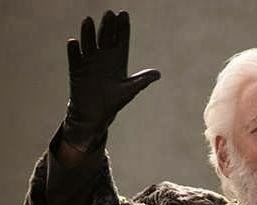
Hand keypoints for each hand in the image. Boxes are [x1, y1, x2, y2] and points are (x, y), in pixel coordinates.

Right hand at [63, 10, 159, 151]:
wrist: (94, 115)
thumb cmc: (113, 103)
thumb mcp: (129, 91)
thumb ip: (141, 81)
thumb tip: (158, 74)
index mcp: (118, 60)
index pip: (121, 40)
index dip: (122, 28)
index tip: (123, 14)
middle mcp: (103, 57)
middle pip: (105, 38)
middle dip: (107, 26)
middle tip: (109, 14)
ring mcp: (89, 61)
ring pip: (88, 43)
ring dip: (88, 33)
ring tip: (88, 21)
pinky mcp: (76, 69)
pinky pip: (74, 57)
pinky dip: (73, 50)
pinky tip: (73, 43)